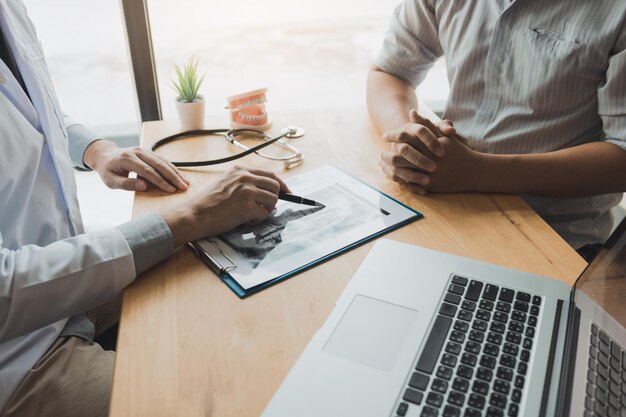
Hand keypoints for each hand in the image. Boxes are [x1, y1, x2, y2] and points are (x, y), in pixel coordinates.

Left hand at [84, 140, 189, 192]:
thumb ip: (126, 184)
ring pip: (163, 161)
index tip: (170, 190)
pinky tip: (180, 176)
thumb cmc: (108, 171)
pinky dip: (172, 168)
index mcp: (127, 158)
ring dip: (175, 172)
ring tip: (186, 183)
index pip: (147, 171)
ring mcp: (144, 150)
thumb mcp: (111, 181)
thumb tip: (143, 187)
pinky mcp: (149, 152)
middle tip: (183, 187)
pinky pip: (162, 160)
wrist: (106, 155)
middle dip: (173, 177)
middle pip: (159, 164)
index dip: (160, 181)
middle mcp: (138, 151)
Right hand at [160, 166, 290, 246]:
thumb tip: (266, 189)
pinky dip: (257, 219)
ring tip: (250, 214)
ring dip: (265, 210)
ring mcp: (246, 191)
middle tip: (265, 208)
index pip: (270, 174)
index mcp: (240, 170)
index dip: (281, 185)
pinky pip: (264, 214)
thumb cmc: (208, 202)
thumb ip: (244, 182)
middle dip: (274, 199)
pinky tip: (244, 219)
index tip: (287, 192)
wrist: (195, 214)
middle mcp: (245, 177)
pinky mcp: (247, 206)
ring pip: (273, 200)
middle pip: (275, 186)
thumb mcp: (226, 182)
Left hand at [380, 110, 479, 193]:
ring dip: (390, 168)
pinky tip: (394, 175)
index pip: (405, 138)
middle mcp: (426, 160)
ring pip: (402, 171)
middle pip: (399, 156)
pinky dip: (400, 179)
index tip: (384, 135)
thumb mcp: (442, 135)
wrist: (471, 172)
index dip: (393, 136)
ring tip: (384, 164)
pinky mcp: (428, 186)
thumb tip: (411, 112)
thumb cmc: (456, 151)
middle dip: (387, 154)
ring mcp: (427, 175)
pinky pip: (409, 183)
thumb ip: (425, 124)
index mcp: (428, 146)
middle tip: (380, 152)